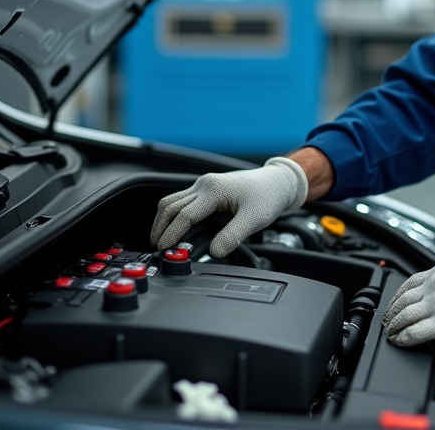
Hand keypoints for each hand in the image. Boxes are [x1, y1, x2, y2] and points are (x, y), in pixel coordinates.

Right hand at [149, 157, 308, 256]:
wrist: (278, 181)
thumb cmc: (268, 196)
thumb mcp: (254, 220)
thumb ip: (233, 236)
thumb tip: (214, 252)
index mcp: (213, 190)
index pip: (184, 215)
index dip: (172, 234)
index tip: (163, 250)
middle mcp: (204, 185)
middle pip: (170, 206)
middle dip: (160, 228)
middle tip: (156, 249)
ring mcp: (203, 185)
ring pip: (172, 201)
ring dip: (163, 220)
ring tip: (160, 240)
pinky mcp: (206, 189)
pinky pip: (181, 200)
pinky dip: (172, 215)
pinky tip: (173, 228)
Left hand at [384, 262, 434, 346]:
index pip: (407, 284)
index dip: (396, 298)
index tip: (393, 306)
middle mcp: (434, 285)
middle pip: (402, 301)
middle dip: (392, 314)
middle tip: (387, 323)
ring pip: (404, 316)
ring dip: (394, 327)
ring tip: (391, 334)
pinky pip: (415, 332)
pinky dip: (404, 337)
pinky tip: (400, 341)